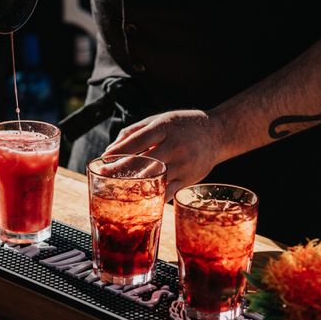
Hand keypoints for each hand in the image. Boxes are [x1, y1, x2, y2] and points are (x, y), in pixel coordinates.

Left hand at [103, 110, 225, 199]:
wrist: (217, 133)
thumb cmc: (181, 126)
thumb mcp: (158, 120)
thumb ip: (133, 132)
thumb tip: (110, 150)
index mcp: (165, 128)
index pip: (137, 141)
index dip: (118, 152)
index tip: (102, 160)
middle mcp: (176, 146)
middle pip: (144, 162)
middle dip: (121, 171)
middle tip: (104, 177)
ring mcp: (184, 164)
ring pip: (155, 180)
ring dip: (135, 186)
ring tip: (118, 190)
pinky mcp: (190, 179)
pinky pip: (168, 193)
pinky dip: (152, 197)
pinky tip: (139, 199)